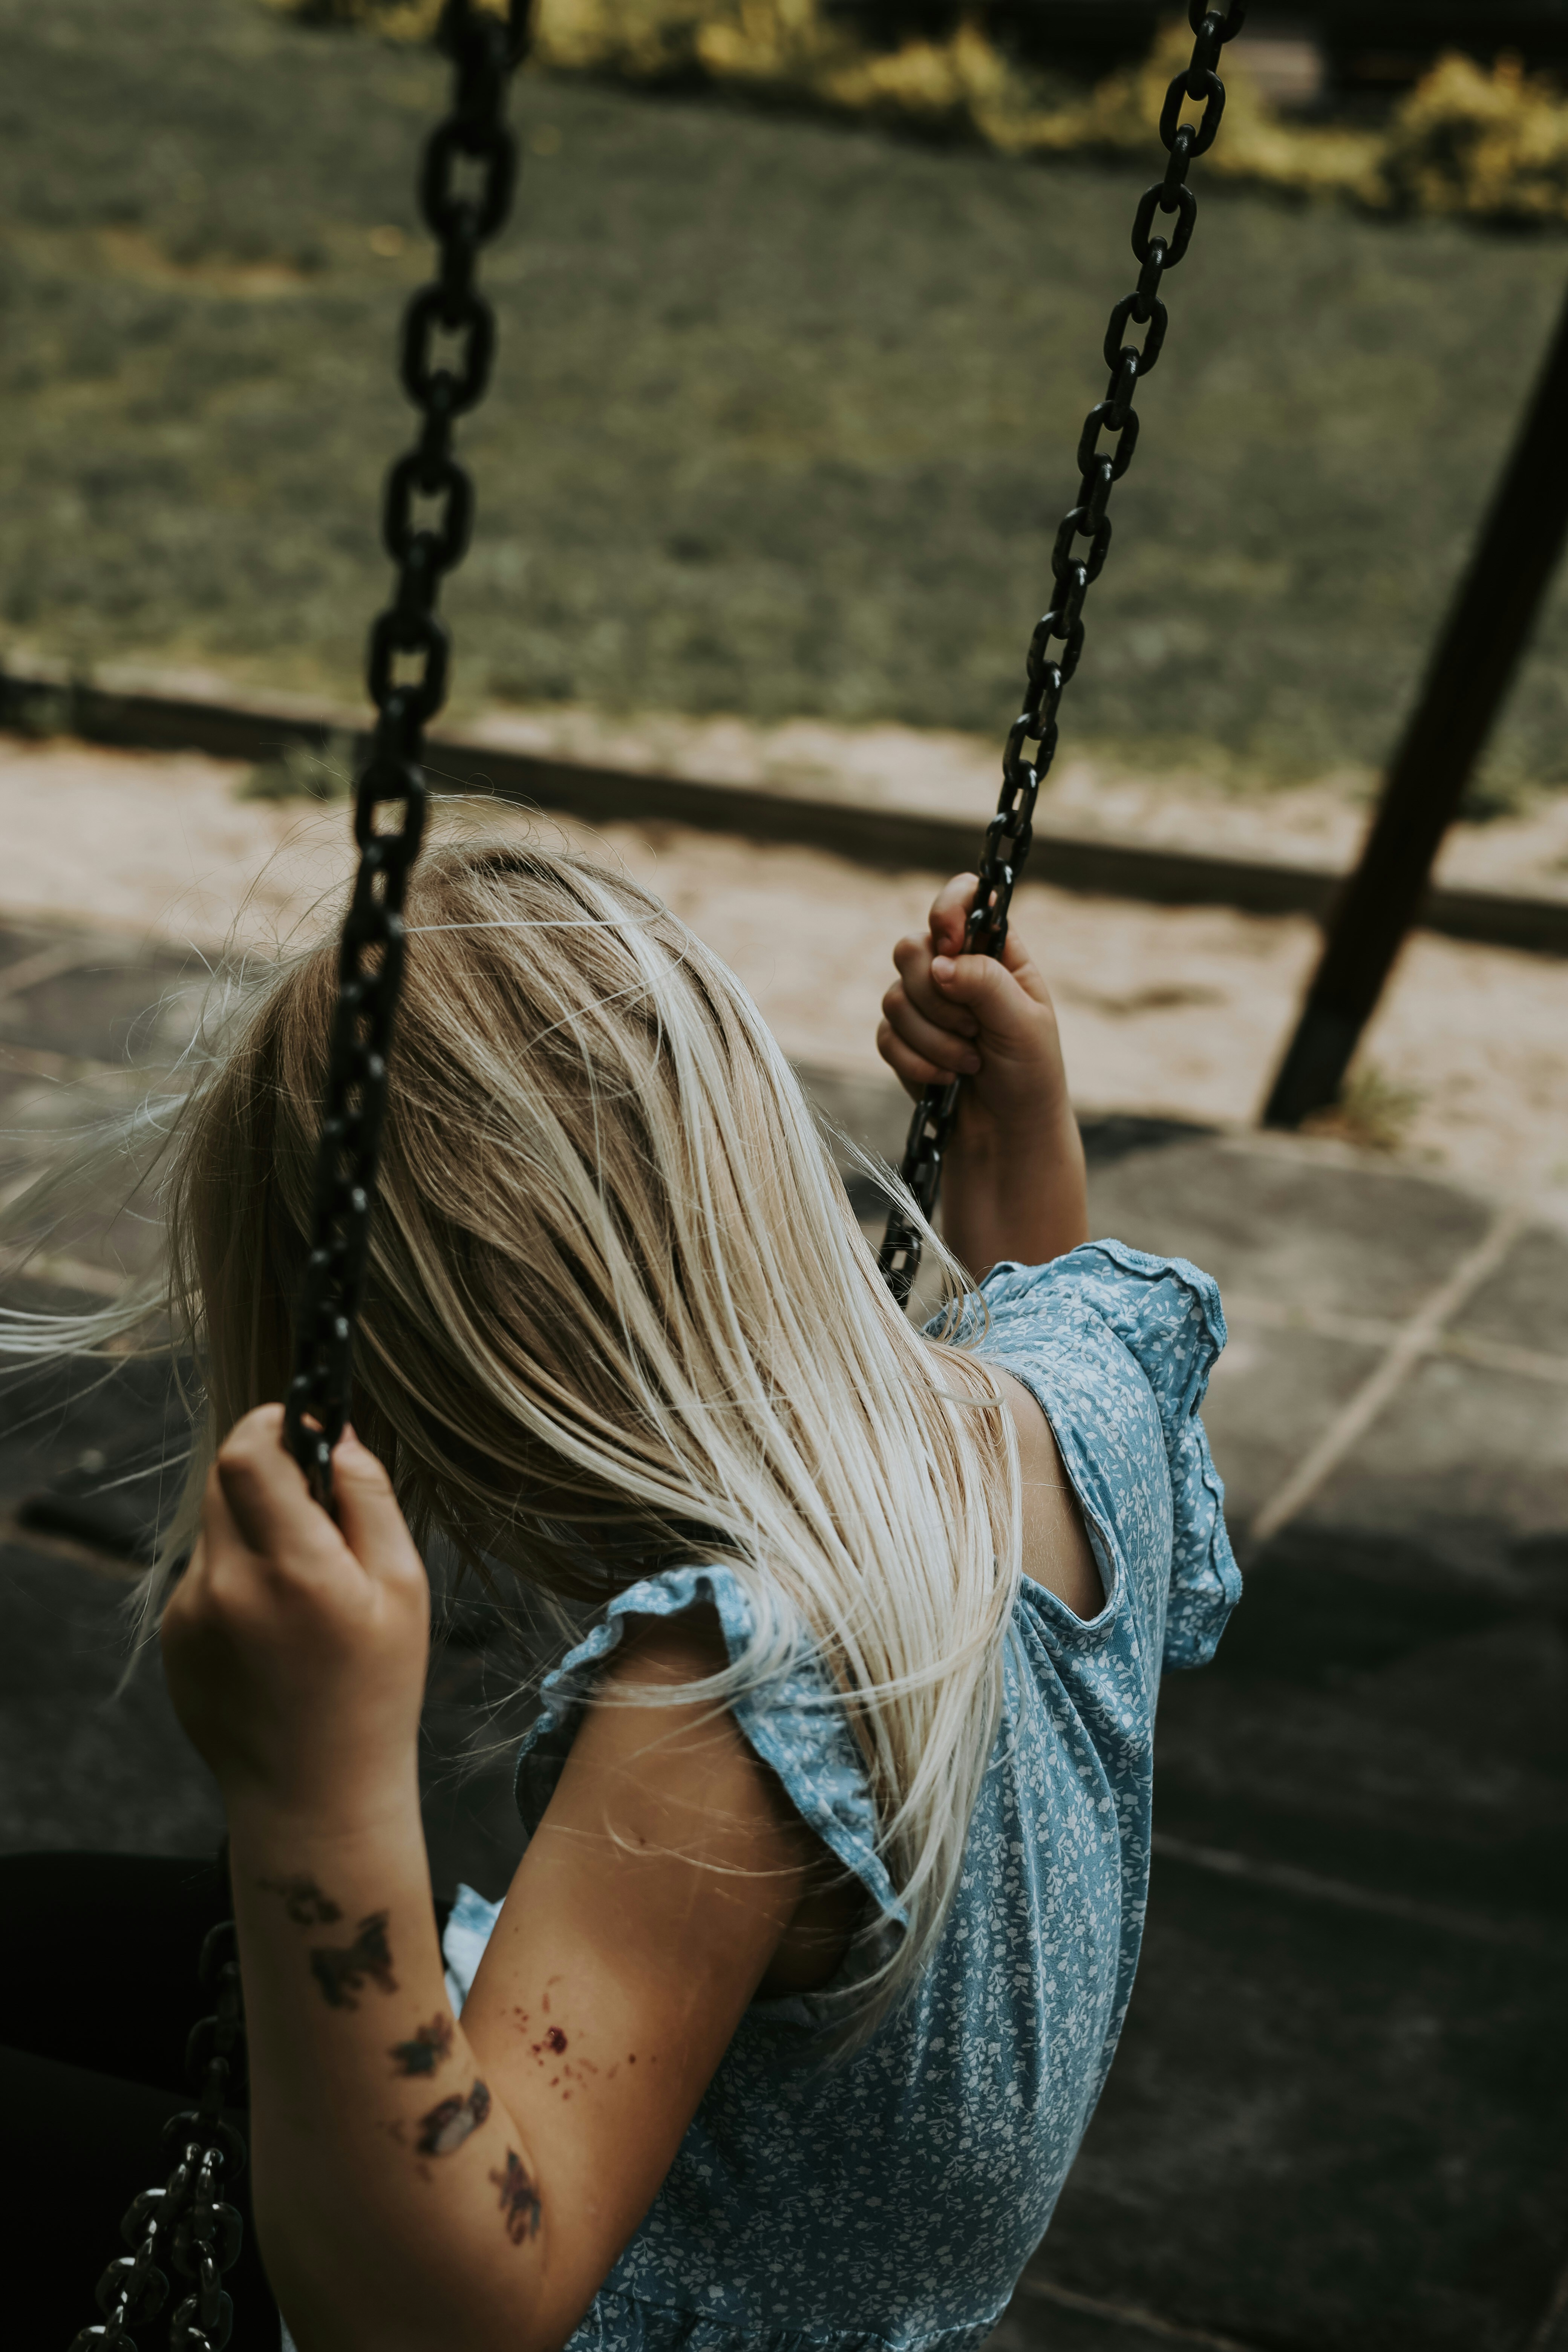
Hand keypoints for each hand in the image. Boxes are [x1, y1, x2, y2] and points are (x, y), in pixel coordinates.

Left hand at [161, 1407, 429, 1824]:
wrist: (313, 1793)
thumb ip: (369, 1502)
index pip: (248, 1455)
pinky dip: (238, 1576)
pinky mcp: (174, 1636)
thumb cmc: (375, 1692)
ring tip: (302, 1590)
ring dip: (256, 1530)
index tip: (301, 1426)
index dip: (271, 1424)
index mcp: (296, 1571)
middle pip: (225, 1480)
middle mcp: (230, 1586)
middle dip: (267, 1473)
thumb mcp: (403, 1589)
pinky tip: (274, 1629)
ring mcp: (192, 1614)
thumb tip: (340, 1436)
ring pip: (217, 1527)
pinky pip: (205, 1574)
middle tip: (313, 1507)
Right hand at [878, 874, 1069, 1139]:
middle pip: (912, 948)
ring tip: (969, 1063)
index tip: (951, 941)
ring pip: (894, 996)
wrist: (1008, 1133)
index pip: (965, 898)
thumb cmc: (1029, 1073)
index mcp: (995, 953)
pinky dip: (915, 1061)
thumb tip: (940, 962)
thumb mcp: (1024, 1024)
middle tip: (973, 1029)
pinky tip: (945, 1079)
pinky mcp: (903, 1039)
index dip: (948, 909)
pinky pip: (886, 1034)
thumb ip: (986, 984)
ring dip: (933, 1038)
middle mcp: (956, 968)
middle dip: (937, 997)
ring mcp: (925, 1004)